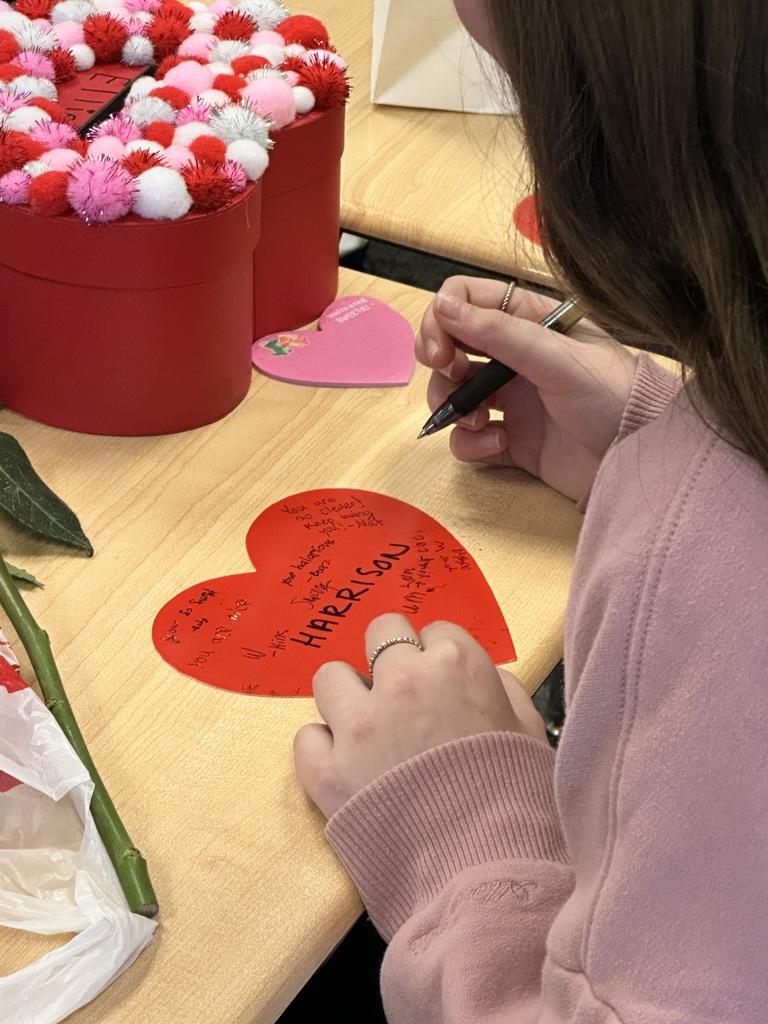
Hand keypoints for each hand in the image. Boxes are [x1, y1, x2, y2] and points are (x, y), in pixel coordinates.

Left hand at [293, 613, 547, 818]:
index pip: (435, 630)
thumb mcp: (530, 733)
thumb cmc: (519, 802)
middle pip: (380, 632)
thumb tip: (484, 677)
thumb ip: (503, 691)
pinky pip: (306, 737)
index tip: (441, 683)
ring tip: (366, 729)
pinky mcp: (327, 770)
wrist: (488, 875)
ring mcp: (359, 724)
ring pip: (331, 676)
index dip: (438, 657)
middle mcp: (402, 681)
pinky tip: (345, 767)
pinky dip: (323, 750)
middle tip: (401, 694)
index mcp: (457, 665)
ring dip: (348, 697)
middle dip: (390, 658)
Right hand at [417, 277, 637, 500]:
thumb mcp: (557, 357)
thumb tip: (443, 306)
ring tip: (477, 423)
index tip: (440, 350)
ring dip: (453, 408)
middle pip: (452, 348)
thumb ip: (498, 331)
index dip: (443, 319)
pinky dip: (472, 444)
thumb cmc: (615, 398)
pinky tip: (500, 446)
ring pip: (454, 395)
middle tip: (448, 379)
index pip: (468, 301)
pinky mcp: (512, 442)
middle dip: (440, 365)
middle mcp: (516, 357)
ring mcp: (512, 400)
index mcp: (531, 322)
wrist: (642, 460)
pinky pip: (469, 440)